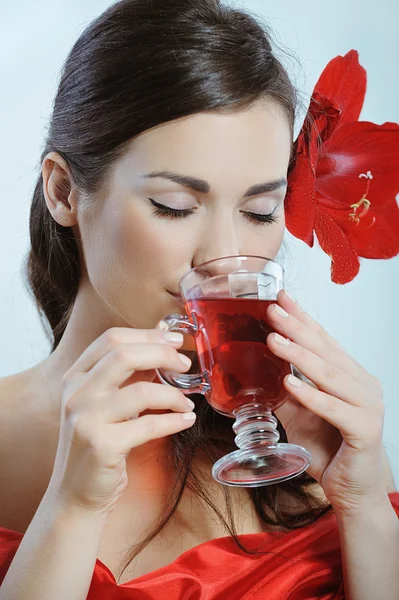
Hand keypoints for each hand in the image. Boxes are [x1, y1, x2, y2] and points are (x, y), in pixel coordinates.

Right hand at [48, 328, 195, 517]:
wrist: (76, 495)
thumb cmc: (98, 443)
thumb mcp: (107, 401)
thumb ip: (130, 370)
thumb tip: (163, 331)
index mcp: (76, 376)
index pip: (111, 339)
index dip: (147, 334)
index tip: (175, 339)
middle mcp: (76, 393)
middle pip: (123, 355)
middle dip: (162, 354)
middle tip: (185, 363)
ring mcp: (86, 419)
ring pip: (140, 391)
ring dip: (173, 395)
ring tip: (187, 402)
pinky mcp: (102, 446)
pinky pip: (147, 426)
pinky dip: (173, 421)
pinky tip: (186, 420)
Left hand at [266, 290, 386, 514]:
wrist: (351, 490)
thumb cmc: (329, 448)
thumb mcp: (299, 414)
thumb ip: (285, 391)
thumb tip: (258, 368)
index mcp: (350, 376)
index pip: (324, 340)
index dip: (302, 318)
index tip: (282, 297)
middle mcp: (363, 385)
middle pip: (326, 351)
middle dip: (297, 328)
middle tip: (272, 311)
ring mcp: (369, 406)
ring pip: (330, 374)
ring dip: (299, 355)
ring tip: (273, 340)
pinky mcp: (366, 429)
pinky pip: (334, 407)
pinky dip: (310, 394)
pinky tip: (288, 382)